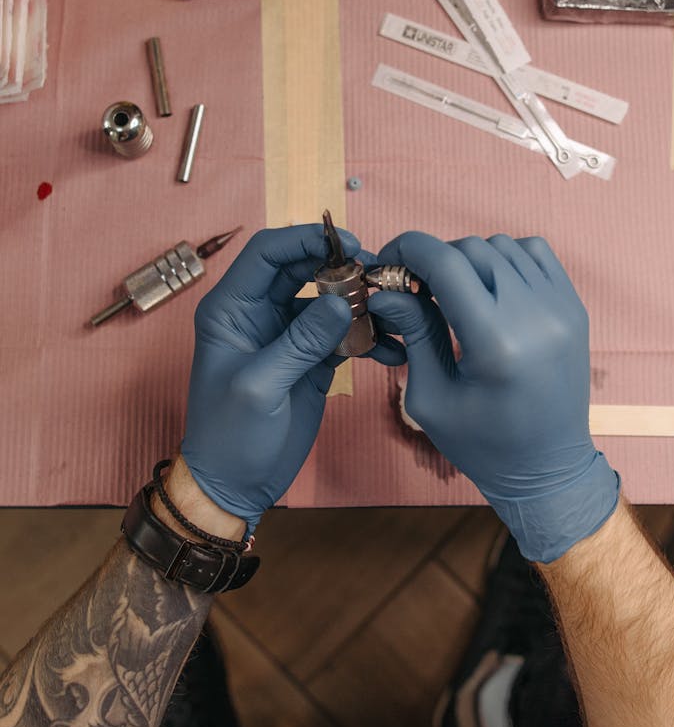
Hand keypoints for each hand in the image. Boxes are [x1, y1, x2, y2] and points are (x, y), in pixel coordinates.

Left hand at [181, 224, 387, 534]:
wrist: (234, 485)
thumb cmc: (229, 438)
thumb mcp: (259, 387)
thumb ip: (300, 343)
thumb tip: (342, 303)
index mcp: (231, 309)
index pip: (267, 253)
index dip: (304, 240)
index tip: (348, 244)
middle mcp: (258, 314)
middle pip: (302, 269)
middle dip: (341, 266)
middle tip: (379, 272)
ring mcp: (287, 335)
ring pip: (328, 299)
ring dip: (359, 301)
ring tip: (391, 309)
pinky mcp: (311, 358)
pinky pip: (342, 333)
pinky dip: (367, 335)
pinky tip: (390, 347)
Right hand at [367, 232, 619, 562]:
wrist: (549, 469)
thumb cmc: (484, 444)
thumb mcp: (431, 398)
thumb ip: (413, 333)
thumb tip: (386, 290)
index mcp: (496, 343)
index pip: (445, 262)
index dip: (407, 250)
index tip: (387, 263)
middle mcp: (535, 316)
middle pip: (470, 249)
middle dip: (433, 260)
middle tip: (415, 289)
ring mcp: (561, 308)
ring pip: (502, 245)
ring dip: (469, 259)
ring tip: (455, 294)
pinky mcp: (574, 307)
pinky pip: (535, 253)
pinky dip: (506, 259)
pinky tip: (490, 289)